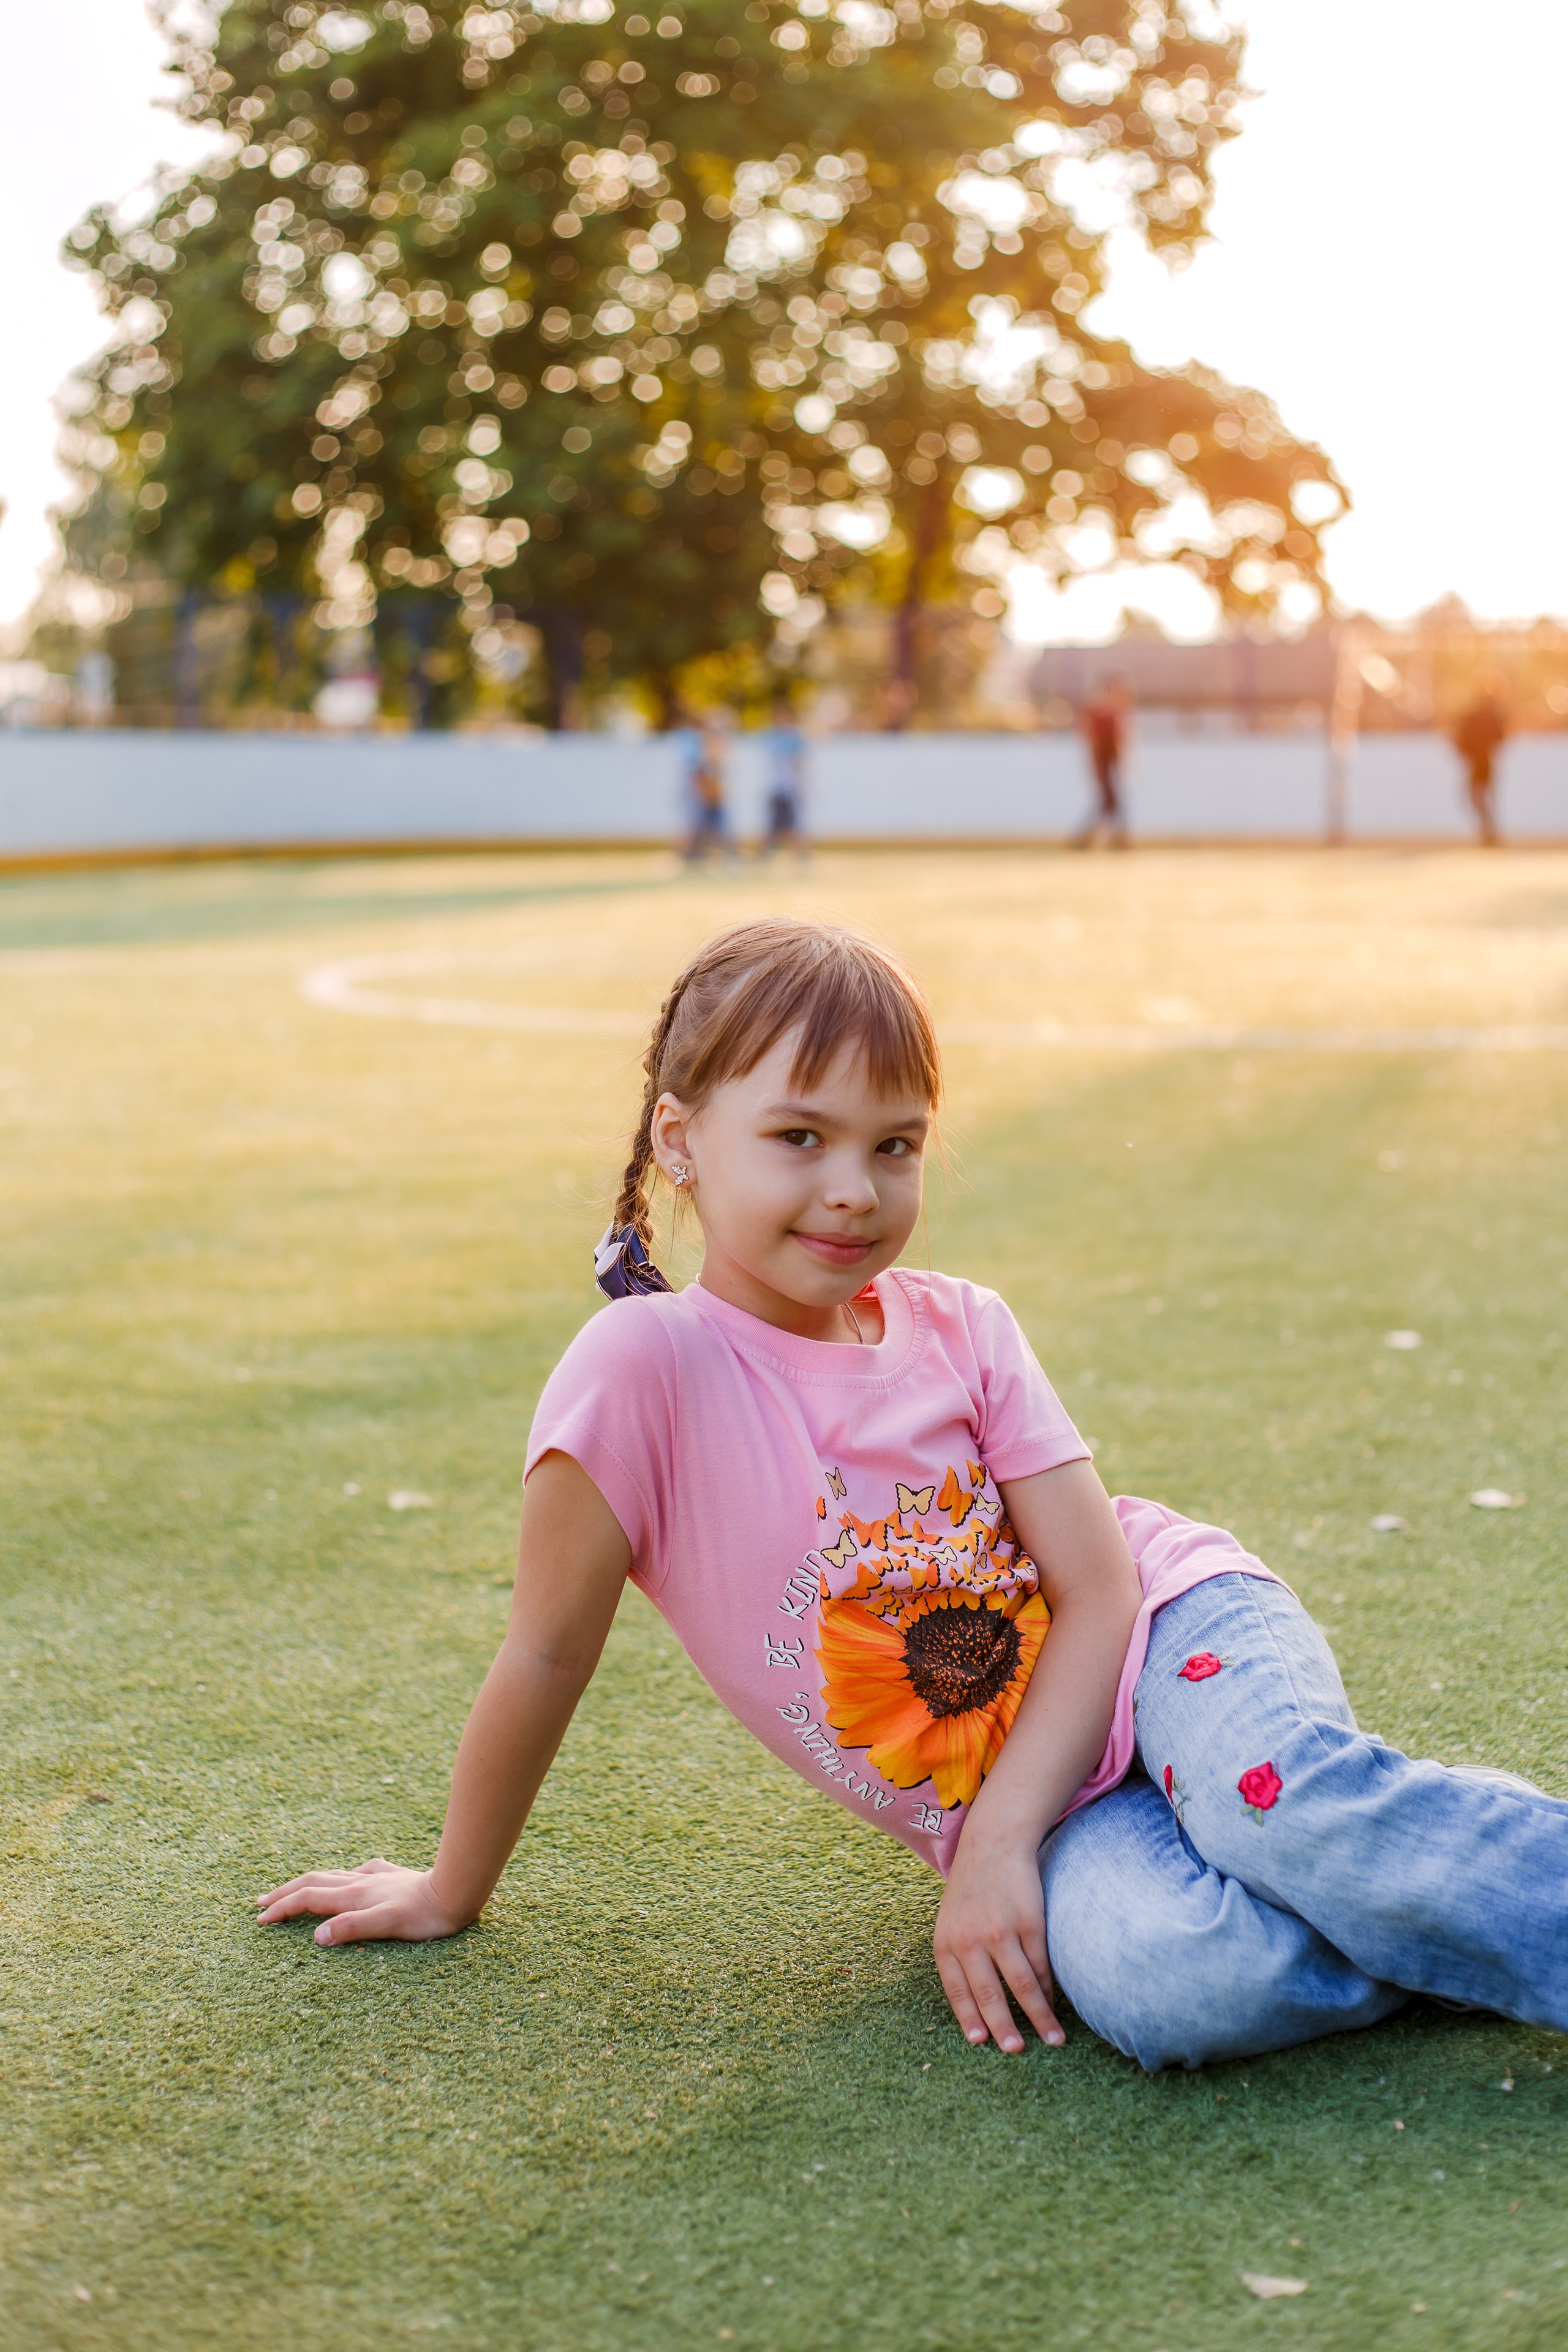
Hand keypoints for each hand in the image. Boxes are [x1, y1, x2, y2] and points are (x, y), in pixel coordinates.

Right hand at [255, 1856, 467, 1947]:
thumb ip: (353, 1928)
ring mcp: (377, 1877)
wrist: (457, 1890)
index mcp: (355, 1896)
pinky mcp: (392, 1876)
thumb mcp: (387, 1925)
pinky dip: (341, 1877)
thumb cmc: (425, 1915)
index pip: (309, 1899)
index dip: (282, 1908)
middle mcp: (361, 1882)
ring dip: (307, 1883)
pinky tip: (349, 1877)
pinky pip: (359, 1872)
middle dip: (285, 1892)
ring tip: (293, 1890)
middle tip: (260, 1902)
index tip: (259, 1919)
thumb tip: (317, 1936)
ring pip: (332, 1875)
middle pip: (313, 1882)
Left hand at [932, 1833, 1063, 2053]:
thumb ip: (958, 1958)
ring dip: (1039, 2017)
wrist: (994, 1843)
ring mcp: (1001, 1931)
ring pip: (1021, 1985)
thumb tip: (975, 2007)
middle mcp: (970, 1940)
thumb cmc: (972, 1889)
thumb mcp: (951, 1921)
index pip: (957, 1991)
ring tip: (1052, 2040)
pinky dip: (1048, 1990)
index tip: (981, 2042)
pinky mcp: (1030, 1923)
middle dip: (1004, 2028)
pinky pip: (1041, 1965)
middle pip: (989, 1995)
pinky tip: (1054, 2005)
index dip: (970, 2018)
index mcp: (946, 1943)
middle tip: (1016, 2051)